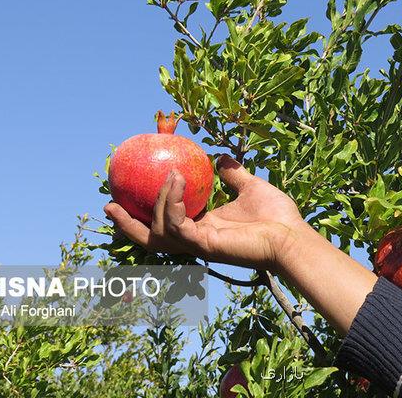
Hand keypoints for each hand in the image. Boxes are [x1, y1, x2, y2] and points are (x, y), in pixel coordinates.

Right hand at [103, 155, 305, 270]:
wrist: (292, 235)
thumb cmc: (277, 216)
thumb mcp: (250, 187)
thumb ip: (233, 174)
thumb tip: (220, 156)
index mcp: (203, 228)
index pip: (165, 224)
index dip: (143, 213)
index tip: (127, 195)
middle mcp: (196, 239)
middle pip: (149, 237)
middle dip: (126, 224)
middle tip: (109, 203)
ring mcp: (199, 244)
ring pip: (159, 230)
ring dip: (158, 200)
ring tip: (170, 174)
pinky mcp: (205, 244)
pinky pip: (177, 225)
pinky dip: (172, 203)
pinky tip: (177, 182)